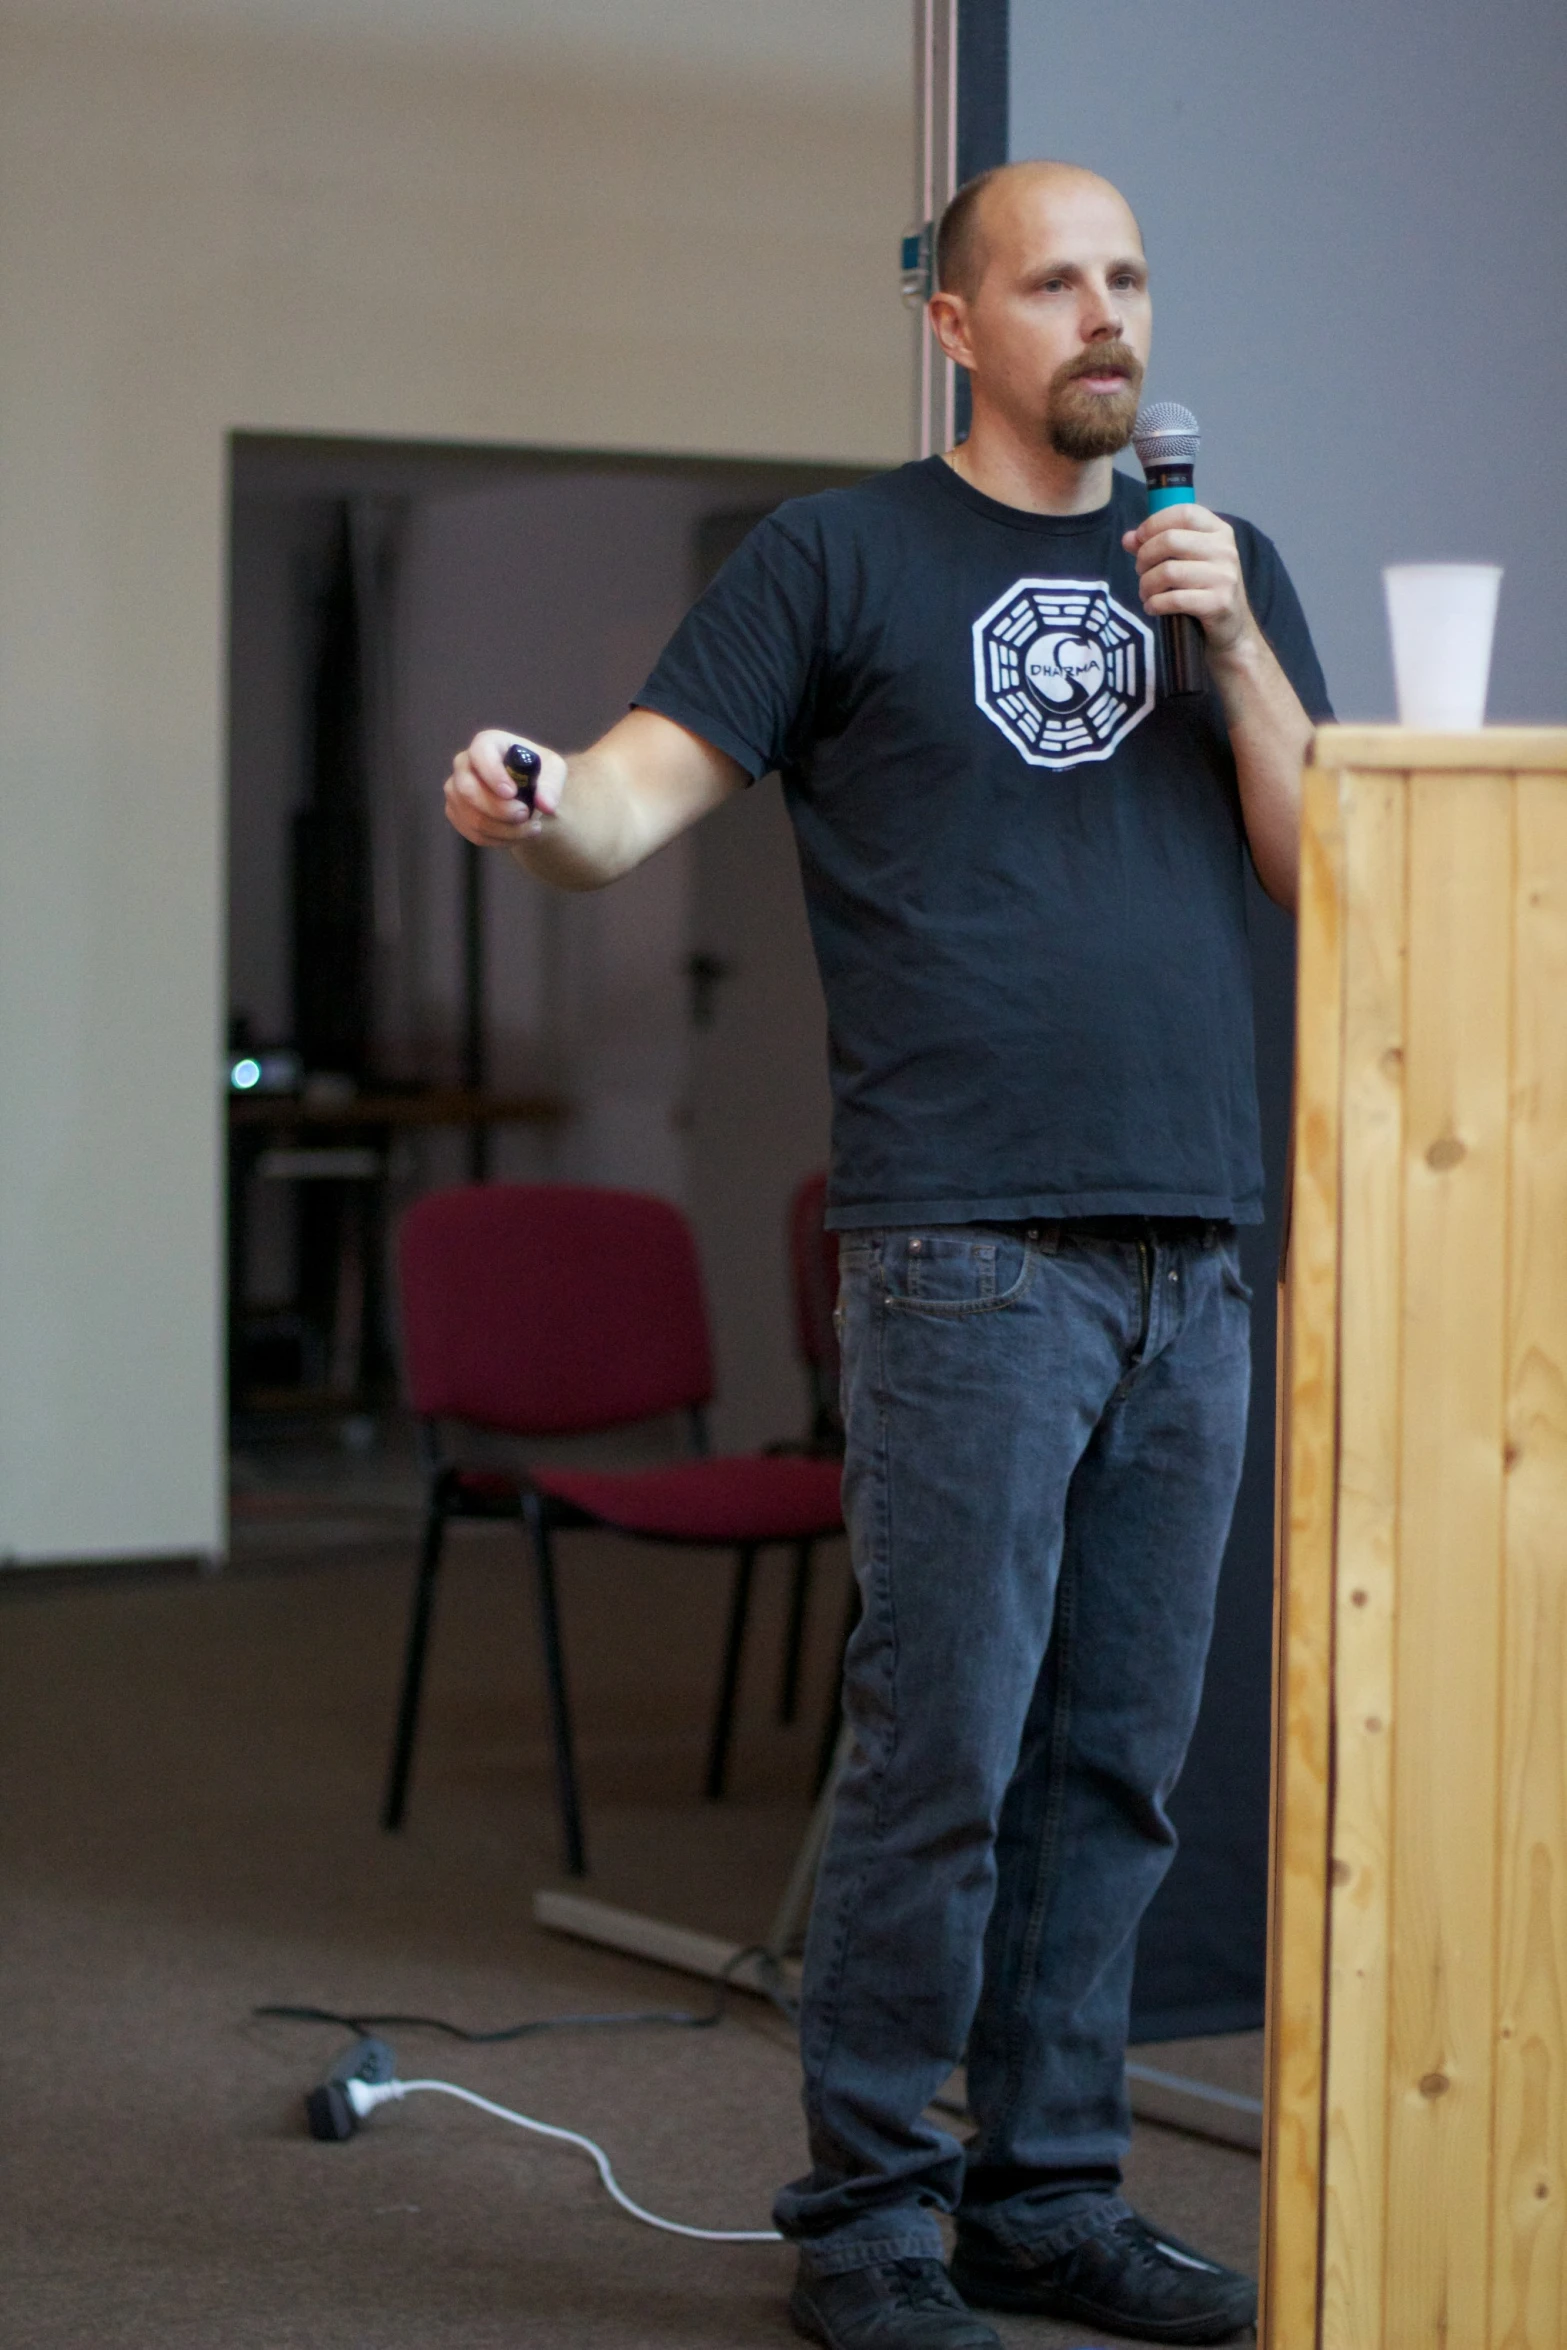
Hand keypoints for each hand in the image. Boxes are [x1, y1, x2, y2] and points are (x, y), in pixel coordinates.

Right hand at [444, 728, 567, 846]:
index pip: (480, 753)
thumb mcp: (553, 769)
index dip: (493, 774)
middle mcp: (464, 763)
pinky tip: (517, 835)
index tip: (511, 793)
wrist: (526, 791)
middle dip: (499, 810)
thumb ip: (552, 784)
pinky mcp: (456, 812)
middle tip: (525, 815)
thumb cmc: (536, 771)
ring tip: (531, 829)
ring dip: (505, 830)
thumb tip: (546, 805)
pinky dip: (498, 840)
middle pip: (468, 790)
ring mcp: (455, 789)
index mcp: (486, 743)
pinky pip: (473, 833)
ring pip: (472, 817)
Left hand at [1121, 504, 1255, 658]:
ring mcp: (1224, 576)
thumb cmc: (1204, 589)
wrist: (1231, 628)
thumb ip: (1157, 546)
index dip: (1155, 523)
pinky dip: (1155, 604)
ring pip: (1168, 571)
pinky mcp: (1219, 603)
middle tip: (1141, 571)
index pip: (1184, 512)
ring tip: (1145, 593)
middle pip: (1170, 540)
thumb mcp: (1186, 561)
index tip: (1139, 539)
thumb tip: (1128, 538)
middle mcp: (1225, 550)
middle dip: (1145, 557)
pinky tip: (1152, 607)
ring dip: (1147, 584)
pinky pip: (1174, 599)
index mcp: (1219, 531)